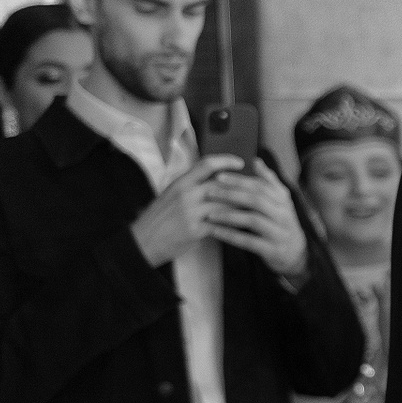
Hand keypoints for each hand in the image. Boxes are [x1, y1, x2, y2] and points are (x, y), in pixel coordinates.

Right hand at [129, 155, 245, 265]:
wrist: (142, 241)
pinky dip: (234, 225)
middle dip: (243, 187)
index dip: (226, 160)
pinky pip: (221, 224)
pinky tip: (244, 227)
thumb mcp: (170, 196)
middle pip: (222, 184)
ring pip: (225, 204)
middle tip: (259, 188)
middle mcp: (186, 193)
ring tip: (256, 208)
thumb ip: (191, 187)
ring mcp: (190, 211)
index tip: (241, 162)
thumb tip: (213, 181)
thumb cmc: (158, 219)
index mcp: (180, 182)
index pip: (206, 164)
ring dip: (242, 207)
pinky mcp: (194, 229)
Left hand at [206, 158, 309, 278]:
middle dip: (231, 195)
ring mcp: (279, 232)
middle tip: (210, 192)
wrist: (296, 253)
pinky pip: (250, 241)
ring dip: (229, 216)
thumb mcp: (280, 201)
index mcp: (283, 200)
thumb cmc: (280, 223)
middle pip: (257, 200)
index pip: (261, 185)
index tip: (218, 176)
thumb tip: (255, 160)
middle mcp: (284, 214)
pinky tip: (215, 232)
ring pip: (253, 220)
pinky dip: (231, 236)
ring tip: (209, 214)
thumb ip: (268, 182)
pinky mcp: (273, 250)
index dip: (240, 180)